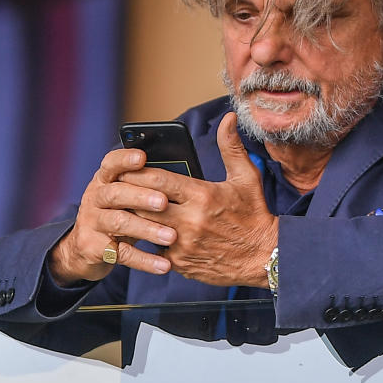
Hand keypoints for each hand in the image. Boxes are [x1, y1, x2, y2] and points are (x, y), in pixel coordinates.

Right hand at [48, 148, 177, 285]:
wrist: (84, 248)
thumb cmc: (118, 213)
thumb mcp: (126, 196)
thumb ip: (144, 187)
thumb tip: (182, 180)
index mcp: (104, 180)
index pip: (111, 163)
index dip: (125, 159)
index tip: (142, 157)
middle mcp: (95, 197)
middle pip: (116, 193)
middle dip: (141, 196)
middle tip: (163, 202)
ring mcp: (92, 223)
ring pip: (119, 223)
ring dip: (147, 229)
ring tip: (171, 236)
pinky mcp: (93, 248)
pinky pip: (122, 254)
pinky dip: (145, 260)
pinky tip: (163, 264)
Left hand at [119, 112, 277, 287]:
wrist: (264, 257)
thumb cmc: (254, 214)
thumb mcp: (246, 178)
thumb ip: (231, 147)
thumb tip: (228, 118)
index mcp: (202, 195)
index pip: (158, 180)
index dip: (137, 173)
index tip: (126, 168)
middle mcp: (190, 221)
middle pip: (144, 204)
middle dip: (130, 195)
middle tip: (118, 188)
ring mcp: (184, 244)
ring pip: (145, 228)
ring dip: (135, 217)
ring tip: (125, 208)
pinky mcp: (181, 263)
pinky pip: (154, 250)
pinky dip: (149, 240)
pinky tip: (144, 232)